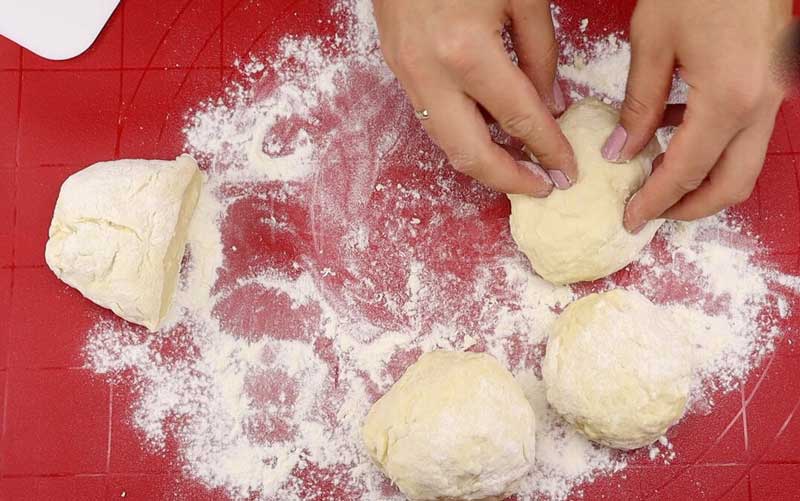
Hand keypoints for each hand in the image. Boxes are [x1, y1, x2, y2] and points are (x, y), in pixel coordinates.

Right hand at [372, 0, 576, 195]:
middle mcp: (432, 74)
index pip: (520, 120)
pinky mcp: (398, 70)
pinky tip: (488, 135)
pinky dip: (463, 135)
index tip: (568, 172)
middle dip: (509, 181)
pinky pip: (433, 118)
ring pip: (445, 143)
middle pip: (470, 154)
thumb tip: (552, 106)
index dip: (549, 150)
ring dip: (483, 163)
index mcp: (468, 52)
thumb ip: (541, 56)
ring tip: (517, 167)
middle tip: (541, 188)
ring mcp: (408, 75)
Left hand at [601, 0, 793, 231]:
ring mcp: (770, 97)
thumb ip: (639, 104)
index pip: (685, 172)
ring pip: (742, 164)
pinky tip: (674, 136)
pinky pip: (743, 135)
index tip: (630, 218)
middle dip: (690, 209)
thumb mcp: (654, 41)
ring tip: (658, 183)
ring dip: (704, 182)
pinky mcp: (768, 85)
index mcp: (728, 100)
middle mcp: (759, 107)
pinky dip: (713, 149)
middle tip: (651, 213)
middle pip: (731, 185)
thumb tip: (622, 150)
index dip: (655, 201)